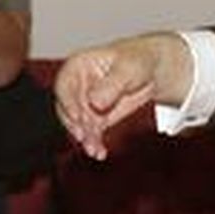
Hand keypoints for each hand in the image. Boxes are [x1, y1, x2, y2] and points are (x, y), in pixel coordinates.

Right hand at [53, 34, 191, 159]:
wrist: (150, 71)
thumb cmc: (136, 60)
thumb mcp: (127, 68)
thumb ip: (110, 84)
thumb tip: (94, 102)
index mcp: (78, 66)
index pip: (64, 84)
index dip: (67, 101)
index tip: (77, 116)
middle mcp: (77, 86)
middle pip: (67, 108)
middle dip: (75, 124)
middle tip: (85, 136)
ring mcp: (84, 104)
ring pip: (77, 124)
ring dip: (85, 138)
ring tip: (94, 150)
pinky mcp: (95, 119)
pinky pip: (90, 133)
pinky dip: (94, 143)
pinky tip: (100, 152)